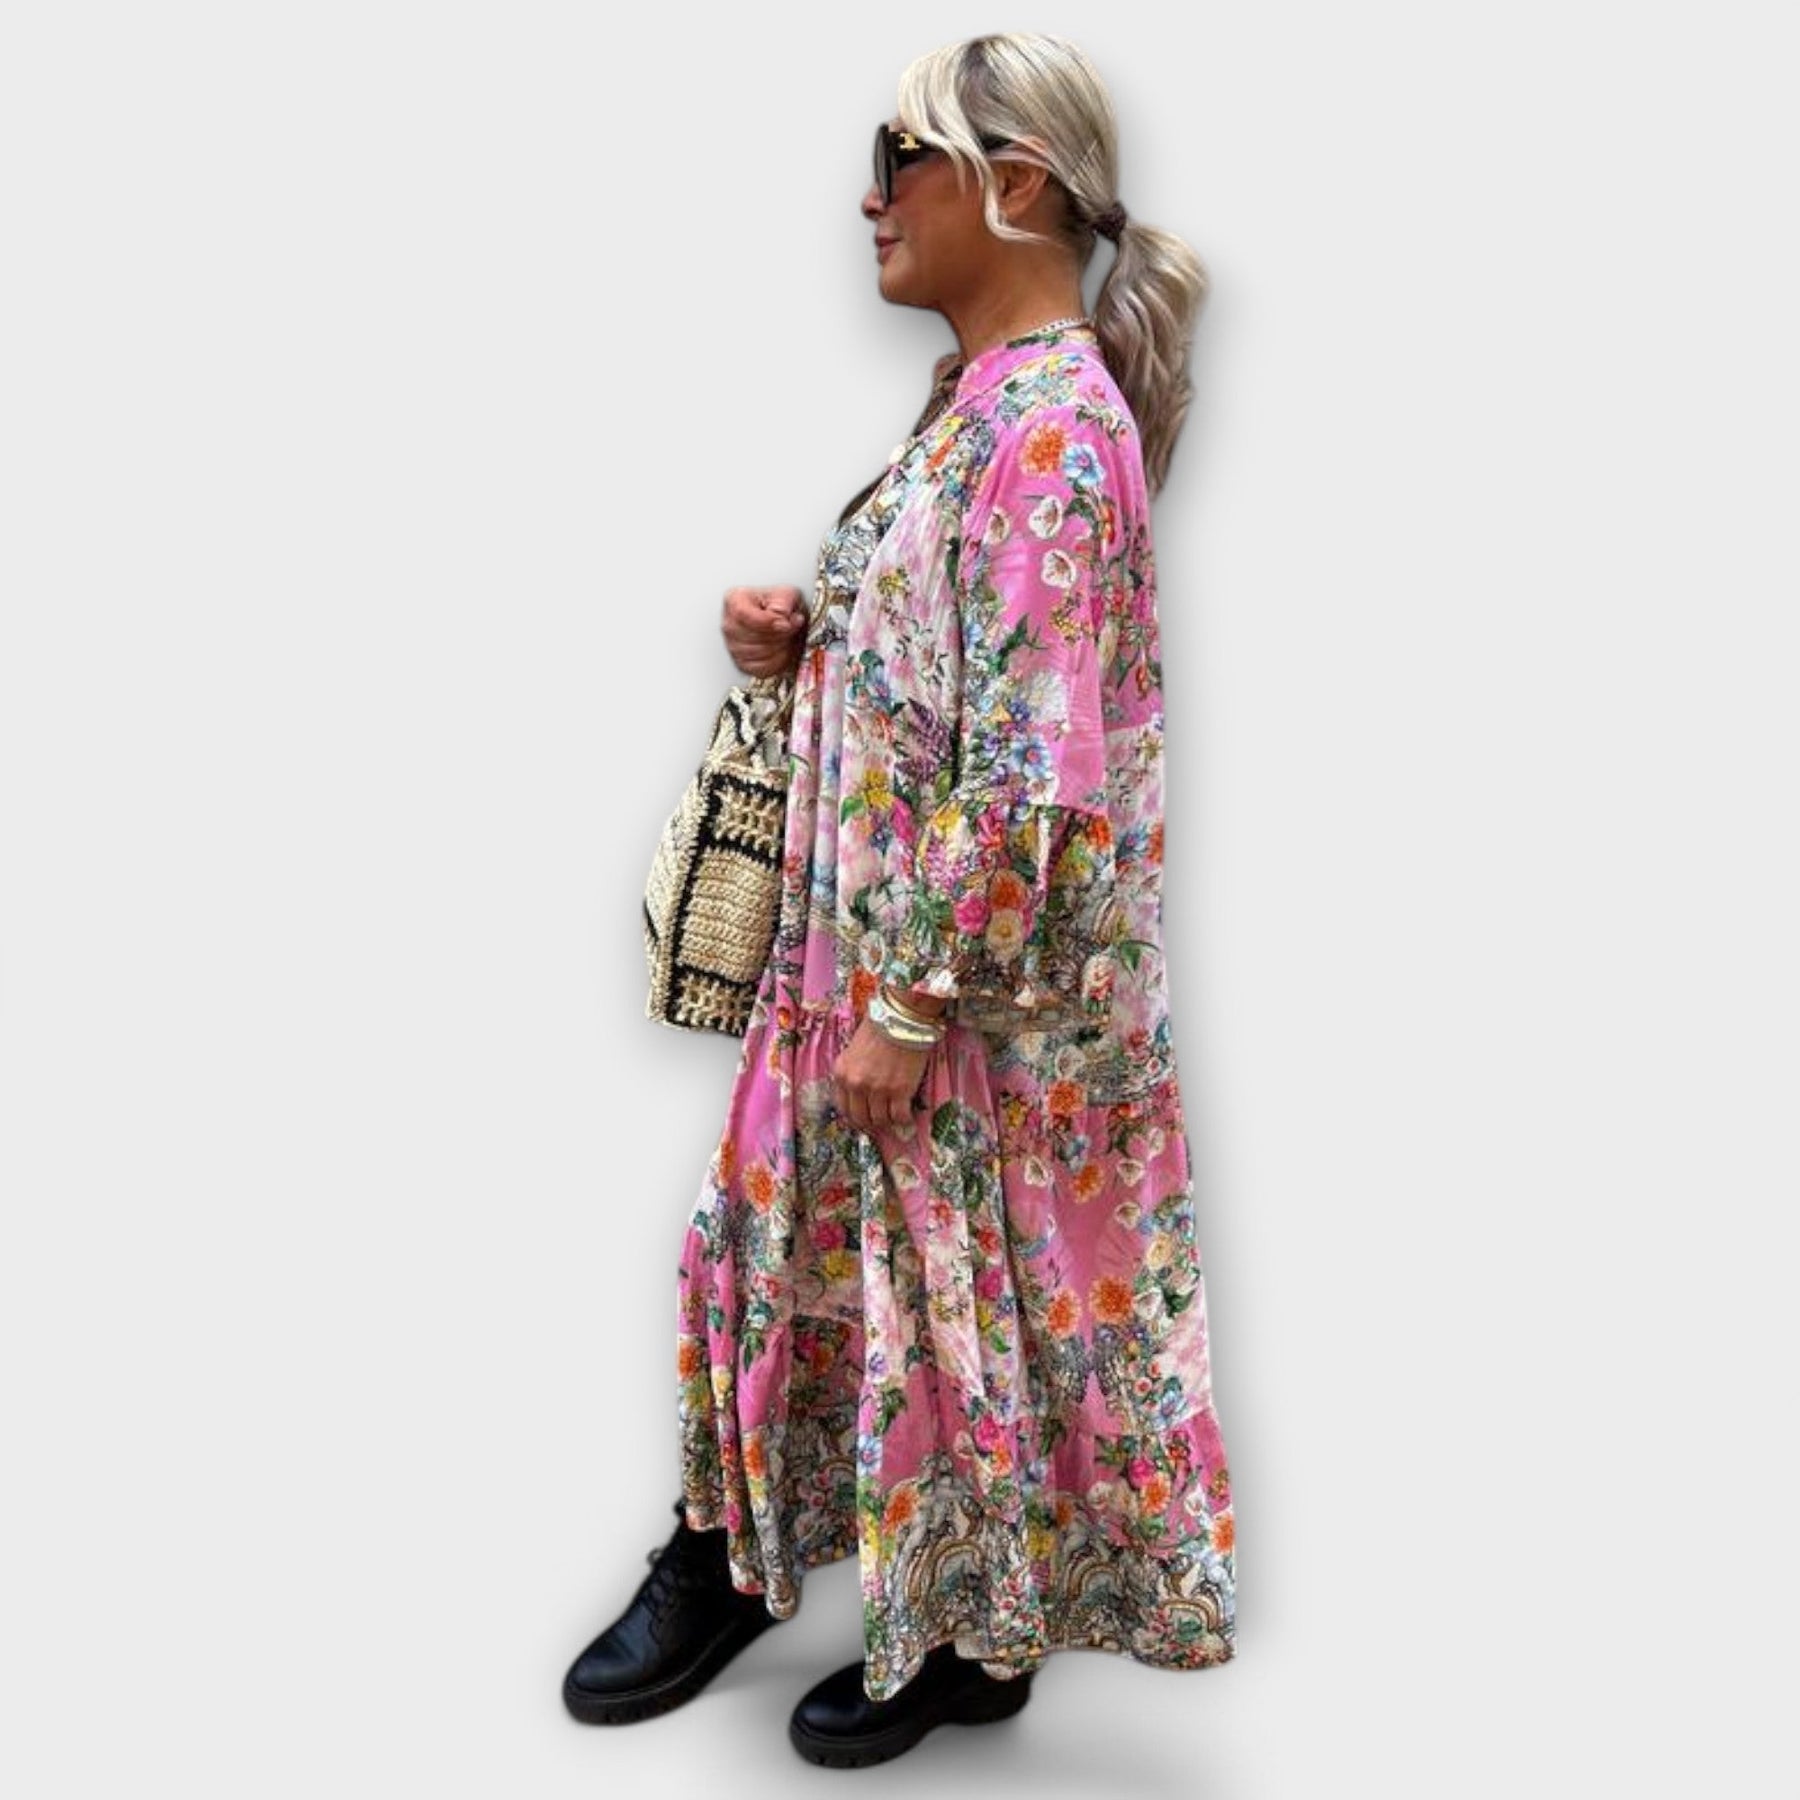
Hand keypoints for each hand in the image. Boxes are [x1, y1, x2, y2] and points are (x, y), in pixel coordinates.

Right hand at [722, 586, 805, 678]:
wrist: (786, 623)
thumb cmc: (782, 606)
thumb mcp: (788, 594)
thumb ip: (785, 602)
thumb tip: (782, 617)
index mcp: (735, 600)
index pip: (743, 614)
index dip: (767, 621)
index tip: (785, 623)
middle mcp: (729, 624)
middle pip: (752, 636)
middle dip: (778, 634)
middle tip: (790, 628)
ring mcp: (733, 646)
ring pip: (759, 653)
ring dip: (780, 647)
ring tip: (787, 636)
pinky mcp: (743, 664)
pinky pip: (761, 668)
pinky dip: (778, 661)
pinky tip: (782, 649)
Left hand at [833, 1017, 930, 1136]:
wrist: (901, 1017)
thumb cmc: (879, 1028)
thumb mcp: (854, 1049)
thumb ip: (853, 1072)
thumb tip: (861, 1092)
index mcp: (841, 1073)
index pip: (843, 1108)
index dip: (854, 1117)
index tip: (864, 1118)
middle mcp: (856, 1084)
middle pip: (860, 1118)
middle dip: (870, 1124)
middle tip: (880, 1122)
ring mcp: (878, 1089)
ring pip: (880, 1120)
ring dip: (888, 1121)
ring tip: (895, 1115)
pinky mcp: (900, 1090)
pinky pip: (899, 1116)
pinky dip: (904, 1119)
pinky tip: (907, 1114)